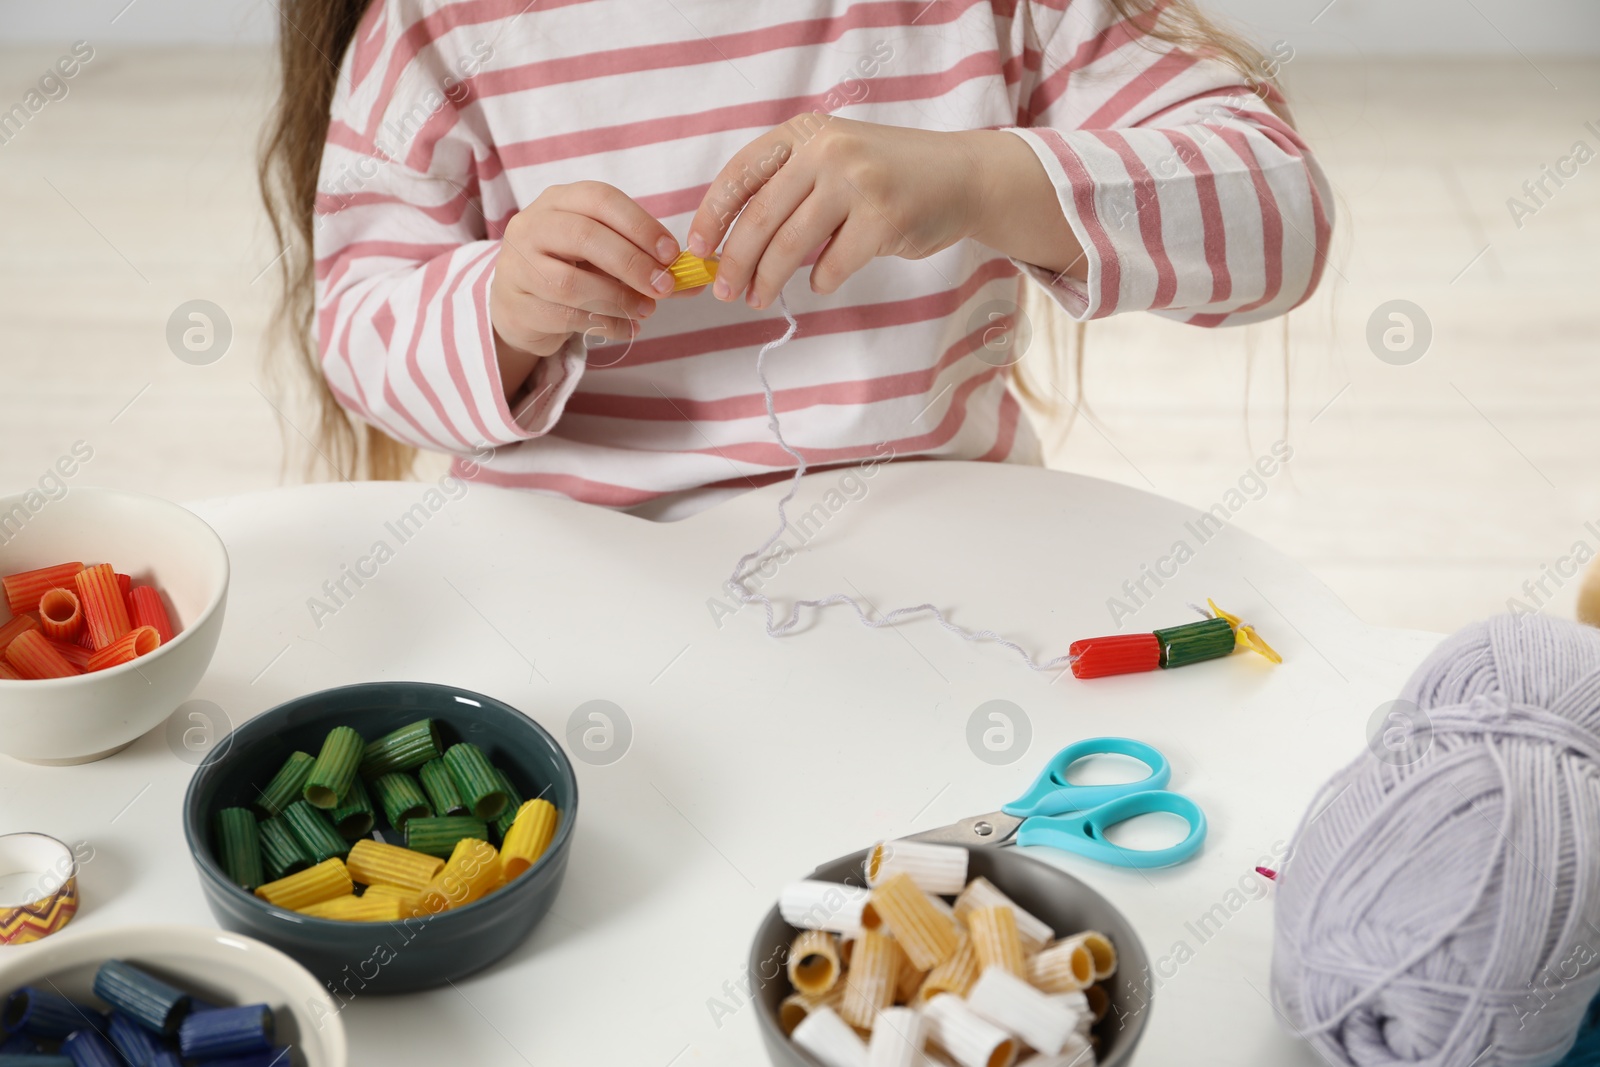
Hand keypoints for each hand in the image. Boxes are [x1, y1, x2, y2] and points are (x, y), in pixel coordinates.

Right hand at [491, 182, 679, 392]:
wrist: (520, 304)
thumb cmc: (573, 271)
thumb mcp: (608, 258)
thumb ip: (650, 265)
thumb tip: (699, 280)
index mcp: (559, 201)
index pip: (600, 199)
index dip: (639, 224)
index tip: (672, 252)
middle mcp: (532, 225)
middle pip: (584, 236)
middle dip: (632, 263)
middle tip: (665, 286)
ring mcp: (518, 266)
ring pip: (571, 282)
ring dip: (618, 298)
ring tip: (647, 310)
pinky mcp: (517, 305)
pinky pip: (565, 317)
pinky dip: (605, 324)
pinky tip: (627, 328)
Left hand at [687, 117, 1086, 310]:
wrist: (962, 177)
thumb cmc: (889, 177)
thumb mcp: (833, 161)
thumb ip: (789, 187)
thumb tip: (730, 244)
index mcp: (806, 134)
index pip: (742, 174)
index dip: (713, 216)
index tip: (698, 249)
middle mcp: (828, 150)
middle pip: (760, 216)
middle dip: (734, 260)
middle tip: (723, 290)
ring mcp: (857, 182)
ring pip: (790, 245)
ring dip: (767, 279)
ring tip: (757, 298)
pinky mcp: (883, 219)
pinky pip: (833, 265)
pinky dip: (821, 281)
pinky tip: (821, 282)